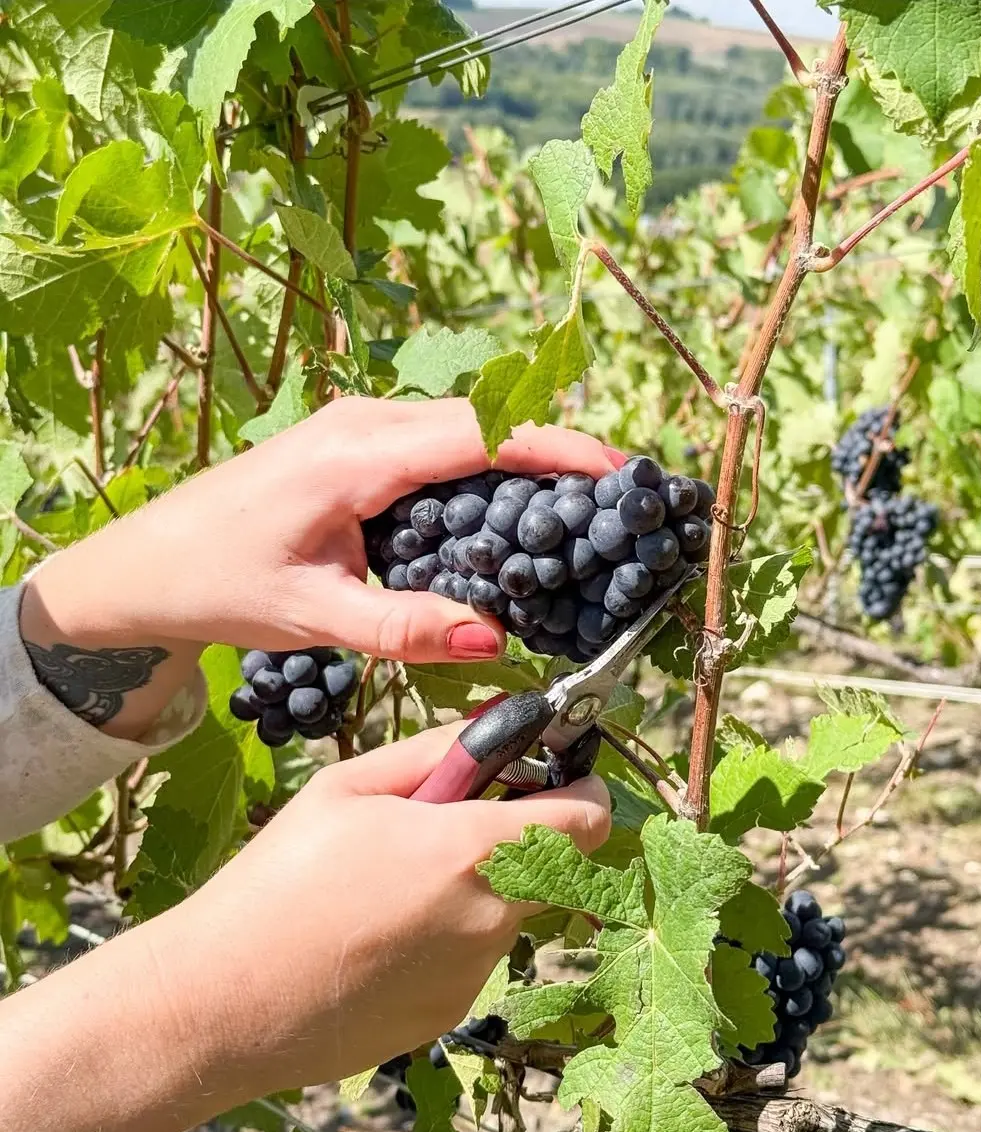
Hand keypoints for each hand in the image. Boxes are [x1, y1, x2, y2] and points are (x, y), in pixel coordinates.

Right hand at [0, 725, 610, 1131]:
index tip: (560, 783)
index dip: (584, 795)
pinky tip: (377, 941)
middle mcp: (492, 916)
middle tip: (452, 830)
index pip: (587, 820)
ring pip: (509, 913)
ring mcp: (476, 974)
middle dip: (524, 841)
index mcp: (474, 849)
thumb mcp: (350, 788)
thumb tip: (500, 720)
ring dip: (478, 891)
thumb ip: (438, 751)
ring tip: (389, 890)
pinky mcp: (451, 1014)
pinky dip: (446, 940)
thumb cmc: (277, 880)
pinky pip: (471, 960)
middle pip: (555, 868)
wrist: (223, 1003)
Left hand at [19, 399, 622, 736]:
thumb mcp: (312, 613)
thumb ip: (403, 627)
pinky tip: (507, 520)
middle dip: (554, 453)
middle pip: (484, 423)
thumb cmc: (217, 583)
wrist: (143, 565)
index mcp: (354, 454)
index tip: (617, 469)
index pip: (480, 435)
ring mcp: (357, 430)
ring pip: (462, 433)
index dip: (555, 447)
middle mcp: (362, 424)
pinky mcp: (354, 449)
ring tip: (580, 510)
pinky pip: (436, 450)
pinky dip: (482, 476)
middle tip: (616, 499)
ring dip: (521, 464)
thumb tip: (493, 641)